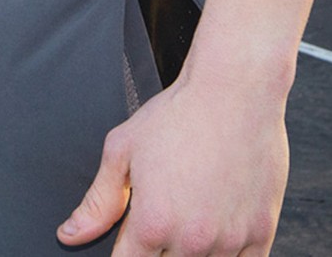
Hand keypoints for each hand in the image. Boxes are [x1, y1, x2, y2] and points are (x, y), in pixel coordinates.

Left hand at [57, 67, 288, 255]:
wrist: (236, 91)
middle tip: (166, 217)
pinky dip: (228, 255)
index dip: (127, 252)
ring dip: (192, 253)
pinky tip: (218, 231)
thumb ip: (98, 201)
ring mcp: (229, 241)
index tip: (133, 240)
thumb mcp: (123, 150)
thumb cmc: (179, 114)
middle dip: (158, 251)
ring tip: (192, 215)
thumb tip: (70, 235)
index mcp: (152, 224)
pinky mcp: (261, 234)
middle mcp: (191, 241)